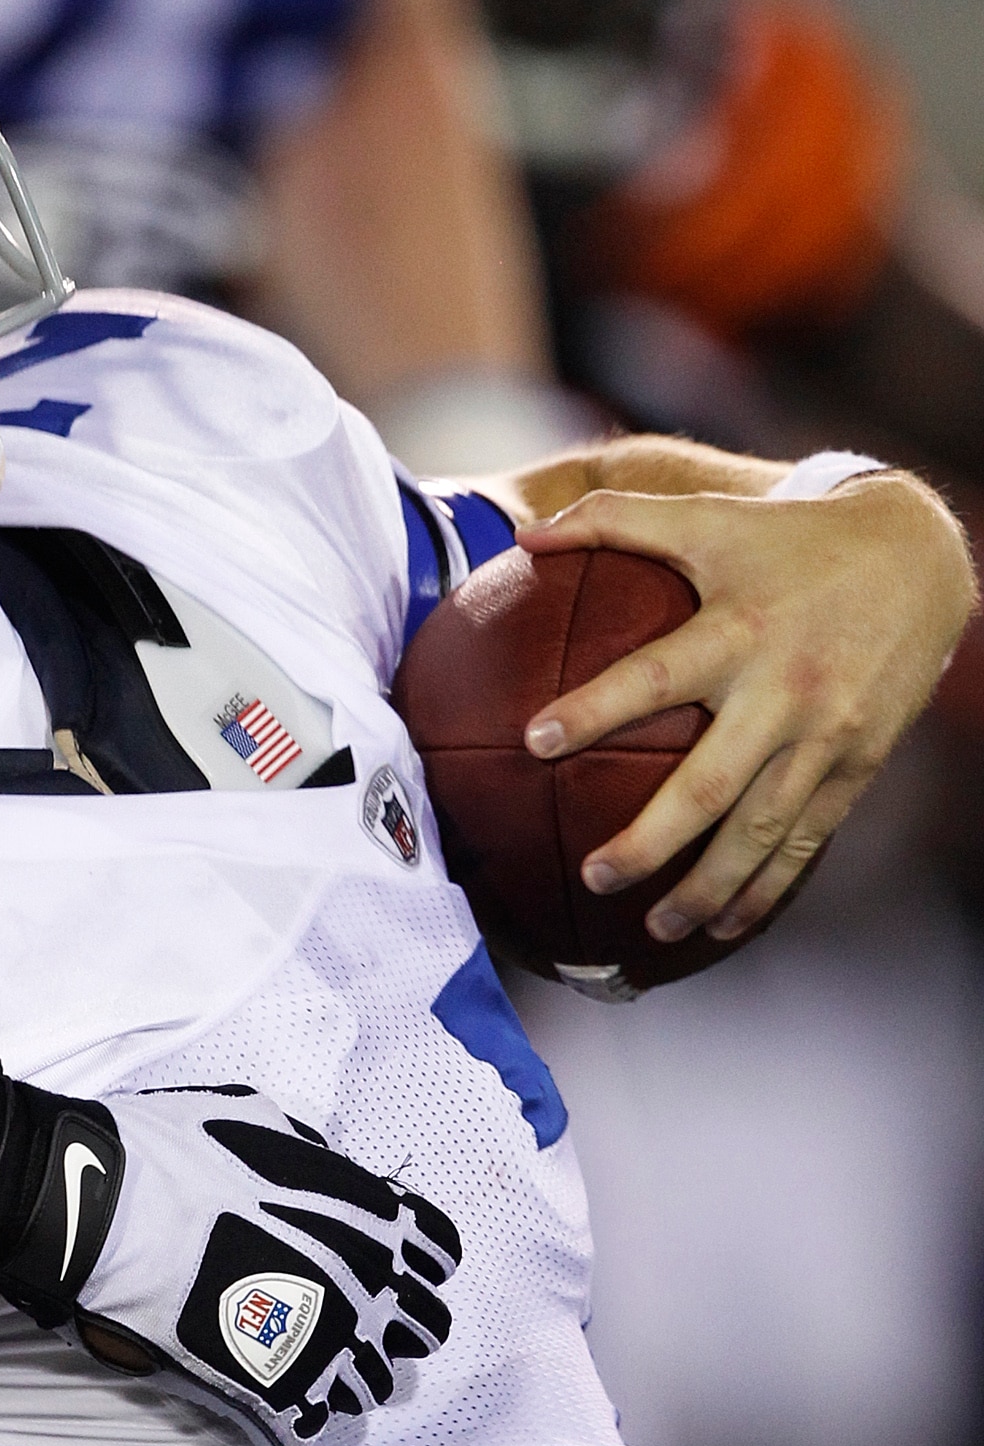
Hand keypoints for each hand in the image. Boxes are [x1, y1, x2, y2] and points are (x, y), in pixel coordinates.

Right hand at [76, 1086, 461, 1445]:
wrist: (106, 1212)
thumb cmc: (173, 1155)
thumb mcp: (258, 1117)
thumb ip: (307, 1153)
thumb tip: (316, 1162)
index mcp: (370, 1214)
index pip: (440, 1251)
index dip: (414, 1258)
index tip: (384, 1263)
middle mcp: (367, 1283)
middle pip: (425, 1329)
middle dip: (394, 1325)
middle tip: (347, 1316)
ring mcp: (327, 1341)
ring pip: (374, 1383)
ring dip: (348, 1372)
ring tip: (306, 1362)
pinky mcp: (278, 1387)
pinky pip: (316, 1417)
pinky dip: (302, 1409)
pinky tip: (277, 1393)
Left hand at [516, 473, 975, 944]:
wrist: (920, 557)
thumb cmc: (792, 538)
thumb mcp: (710, 516)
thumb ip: (615, 522)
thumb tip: (524, 537)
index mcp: (739, 629)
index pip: (654, 674)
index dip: (592, 708)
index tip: (534, 743)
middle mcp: (785, 689)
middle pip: (710, 784)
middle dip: (651, 840)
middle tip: (594, 877)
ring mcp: (827, 734)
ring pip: (762, 829)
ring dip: (708, 886)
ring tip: (654, 928)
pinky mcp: (858, 764)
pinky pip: (808, 839)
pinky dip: (768, 888)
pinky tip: (726, 924)